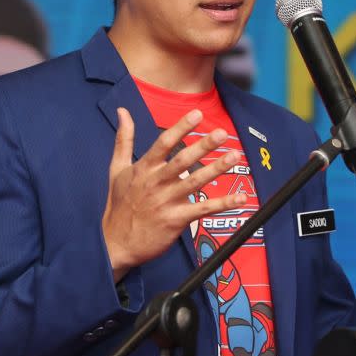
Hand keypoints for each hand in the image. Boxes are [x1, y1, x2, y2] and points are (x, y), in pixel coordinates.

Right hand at [103, 108, 246, 281]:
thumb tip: (123, 111)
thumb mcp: (116, 169)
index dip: (181, 128)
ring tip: (234, 156)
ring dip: (216, 168)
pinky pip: (203, 209)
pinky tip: (241, 198)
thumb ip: (124, 139)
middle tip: (222, 133)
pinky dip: (223, 204)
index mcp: (143, 169)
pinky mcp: (176, 220)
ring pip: (195, 182)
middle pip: (183, 160)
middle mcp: (156, 182)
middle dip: (203, 146)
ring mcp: (166, 202)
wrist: (115, 243)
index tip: (197, 114)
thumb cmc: (119, 205)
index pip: (164, 143)